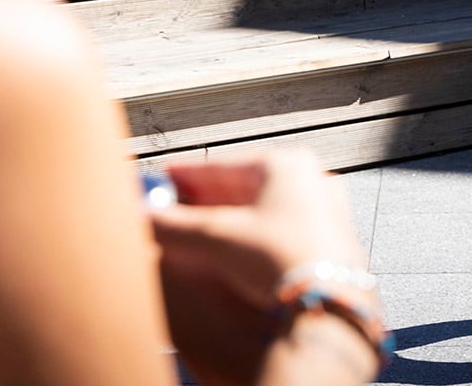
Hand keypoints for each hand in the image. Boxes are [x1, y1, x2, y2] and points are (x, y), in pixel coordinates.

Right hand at [151, 151, 371, 384]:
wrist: (329, 307)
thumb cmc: (285, 260)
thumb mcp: (219, 238)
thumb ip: (175, 226)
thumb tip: (142, 218)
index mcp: (287, 164)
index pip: (221, 165)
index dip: (186, 175)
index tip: (162, 179)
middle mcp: (310, 180)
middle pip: (240, 188)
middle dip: (203, 202)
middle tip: (172, 211)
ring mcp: (322, 212)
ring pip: (259, 212)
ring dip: (225, 223)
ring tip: (195, 236)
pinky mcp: (325, 244)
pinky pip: (276, 233)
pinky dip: (249, 240)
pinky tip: (230, 256)